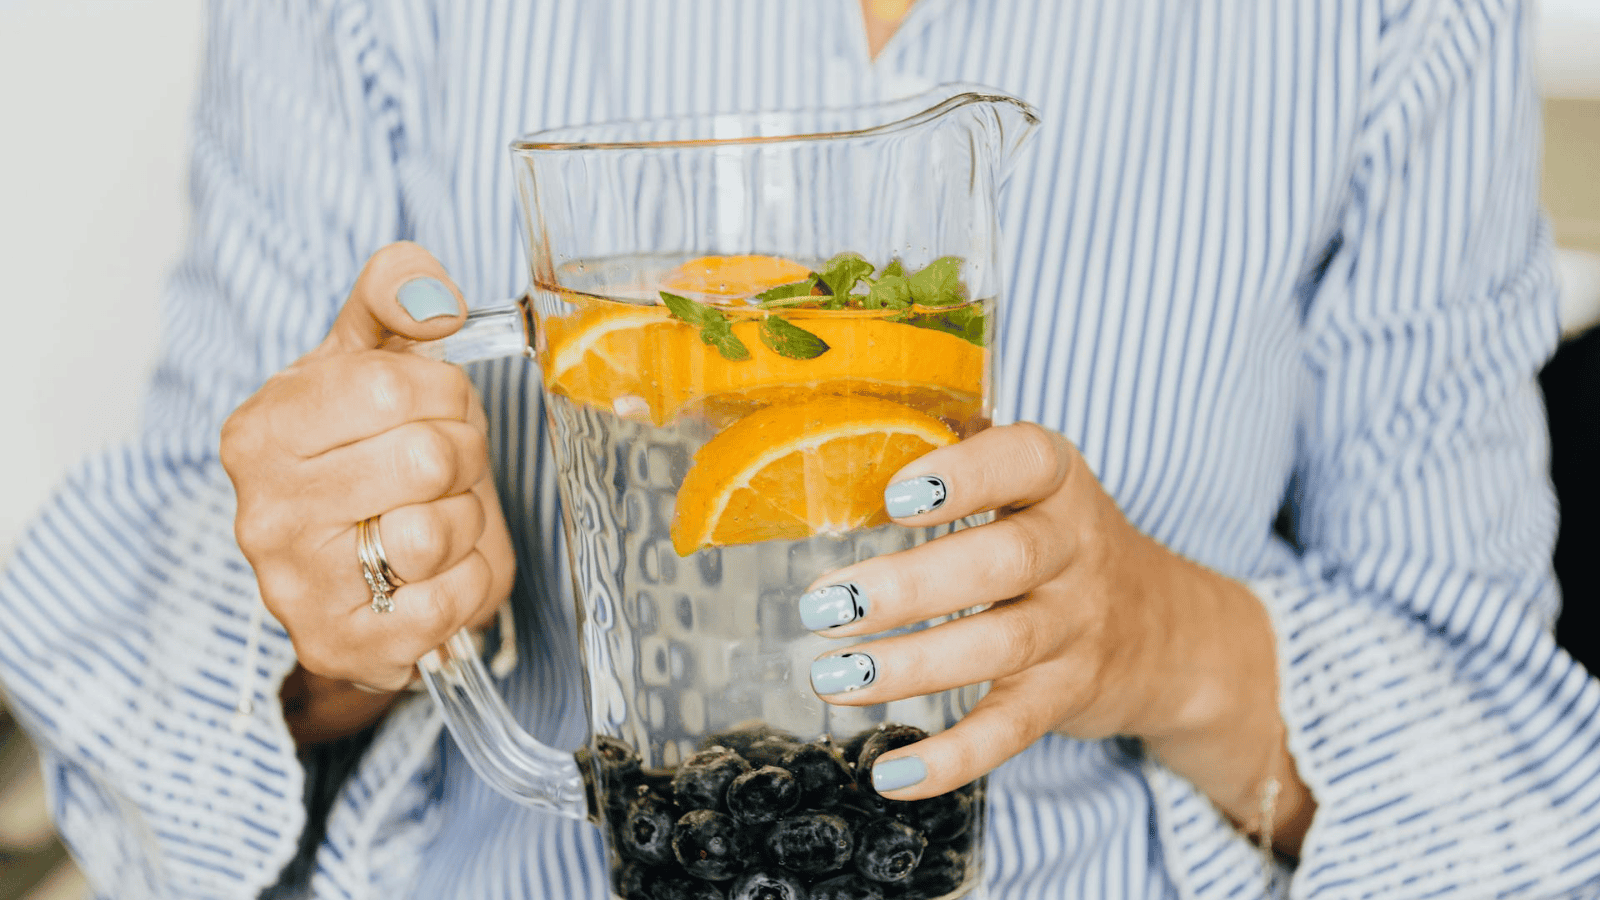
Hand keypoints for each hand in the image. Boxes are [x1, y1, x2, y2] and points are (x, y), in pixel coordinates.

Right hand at [221, 242, 515, 740]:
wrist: (354, 569)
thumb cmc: (366, 453)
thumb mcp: (369, 360)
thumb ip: (395, 297)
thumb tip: (432, 295)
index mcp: (261, 430)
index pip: (396, 387)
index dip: (447, 394)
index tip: (440, 407)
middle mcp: (264, 512)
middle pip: (426, 459)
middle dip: (464, 456)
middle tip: (447, 466)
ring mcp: (296, 589)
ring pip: (436, 534)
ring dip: (466, 519)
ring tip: (439, 515)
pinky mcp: (343, 648)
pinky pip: (452, 602)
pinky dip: (472, 579)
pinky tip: (442, 571)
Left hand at [803, 423, 1313, 852]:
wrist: (1166, 631)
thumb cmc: (1059, 541)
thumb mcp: (1032, 487)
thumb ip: (960, 457)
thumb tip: (845, 436)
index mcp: (1058, 483)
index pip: (1023, 462)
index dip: (964, 475)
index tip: (896, 496)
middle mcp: (1075, 551)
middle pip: (1005, 563)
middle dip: (910, 586)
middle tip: (823, 604)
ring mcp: (1074, 628)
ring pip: (1000, 647)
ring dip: (909, 667)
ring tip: (831, 677)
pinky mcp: (1063, 697)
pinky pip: (1011, 731)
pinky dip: (952, 759)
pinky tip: (890, 773)